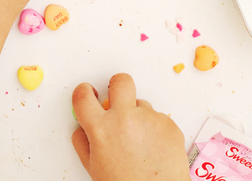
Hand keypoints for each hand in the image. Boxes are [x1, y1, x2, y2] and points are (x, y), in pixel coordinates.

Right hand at [72, 73, 189, 180]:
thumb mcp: (94, 169)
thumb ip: (84, 143)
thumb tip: (82, 127)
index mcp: (102, 129)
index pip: (83, 96)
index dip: (83, 92)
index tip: (88, 93)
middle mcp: (126, 118)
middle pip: (120, 81)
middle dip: (117, 86)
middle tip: (118, 99)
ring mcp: (150, 119)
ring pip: (141, 104)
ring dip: (138, 117)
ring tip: (140, 144)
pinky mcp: (168, 124)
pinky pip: (158, 118)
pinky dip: (155, 130)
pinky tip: (154, 149)